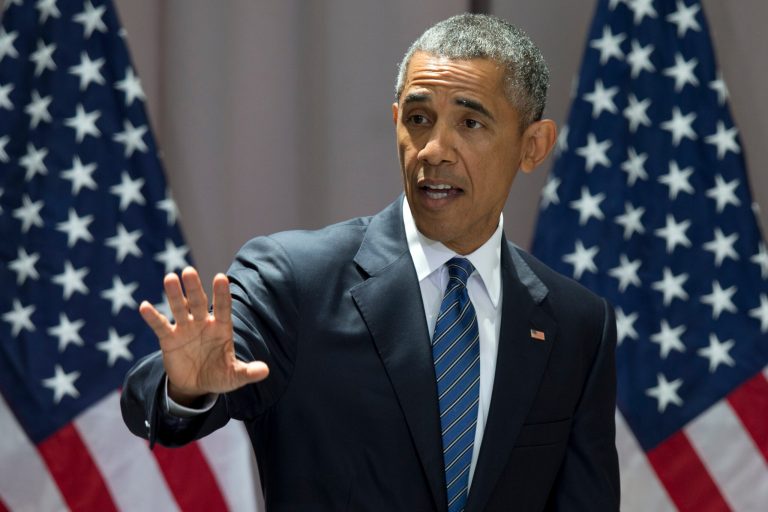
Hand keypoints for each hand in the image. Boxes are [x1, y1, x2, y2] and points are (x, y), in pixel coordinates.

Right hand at [139, 266, 268, 404]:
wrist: (196, 385)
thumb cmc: (219, 375)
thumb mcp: (234, 377)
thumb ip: (248, 372)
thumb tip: (265, 371)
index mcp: (221, 328)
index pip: (223, 307)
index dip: (222, 294)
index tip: (221, 278)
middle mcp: (203, 323)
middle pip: (198, 302)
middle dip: (194, 287)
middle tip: (188, 270)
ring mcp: (185, 329)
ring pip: (179, 308)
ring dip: (174, 295)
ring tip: (169, 278)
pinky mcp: (169, 339)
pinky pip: (160, 325)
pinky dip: (152, 317)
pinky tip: (144, 306)